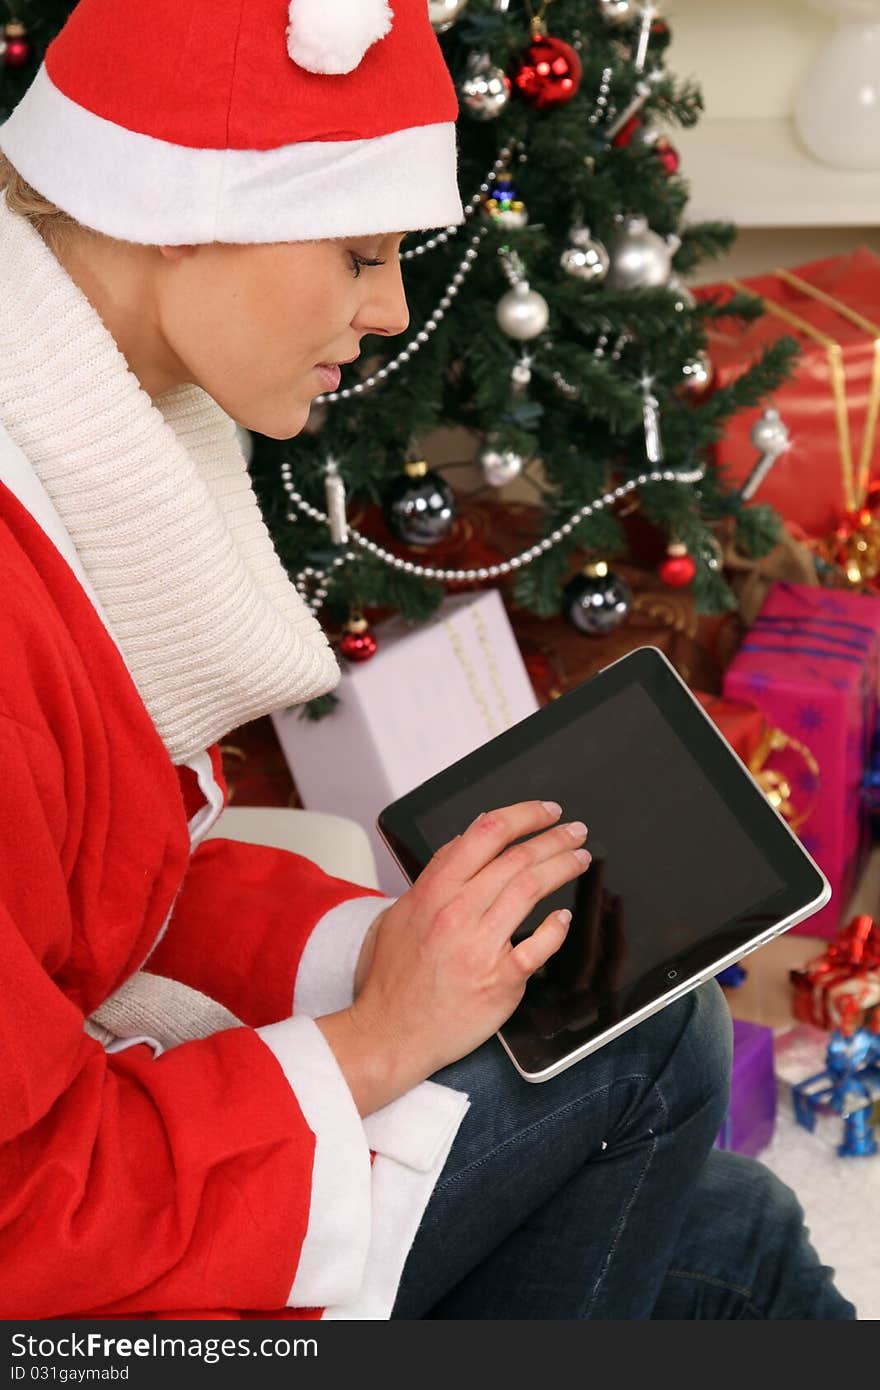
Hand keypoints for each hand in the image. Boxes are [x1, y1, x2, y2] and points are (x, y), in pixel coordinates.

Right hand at [317, 801, 590, 1114]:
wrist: (390, 1033)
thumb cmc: (395, 978)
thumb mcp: (401, 912)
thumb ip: (437, 874)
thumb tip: (470, 838)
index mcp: (433, 890)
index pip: (486, 832)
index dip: (524, 815)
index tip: (546, 811)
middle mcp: (457, 912)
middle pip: (517, 857)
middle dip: (555, 838)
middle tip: (576, 831)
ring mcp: (480, 946)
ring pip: (532, 889)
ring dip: (563, 867)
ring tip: (580, 859)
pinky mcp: (500, 980)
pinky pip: (539, 946)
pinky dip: (556, 927)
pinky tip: (565, 917)